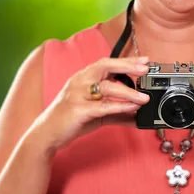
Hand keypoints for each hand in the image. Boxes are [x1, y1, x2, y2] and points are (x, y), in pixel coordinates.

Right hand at [34, 56, 149, 151]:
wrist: (47, 133)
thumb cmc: (71, 119)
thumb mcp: (97, 113)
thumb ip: (117, 112)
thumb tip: (138, 116)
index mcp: (84, 77)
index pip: (107, 63)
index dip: (126, 61)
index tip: (144, 61)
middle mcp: (80, 81)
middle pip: (105, 66)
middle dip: (127, 66)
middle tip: (145, 70)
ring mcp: (78, 94)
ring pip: (107, 87)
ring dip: (129, 91)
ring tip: (144, 98)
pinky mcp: (78, 110)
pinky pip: (103, 106)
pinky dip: (120, 106)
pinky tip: (132, 108)